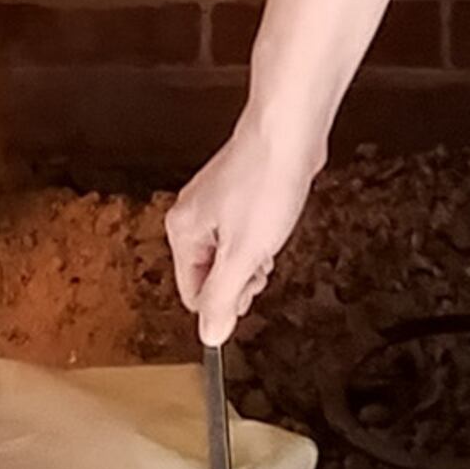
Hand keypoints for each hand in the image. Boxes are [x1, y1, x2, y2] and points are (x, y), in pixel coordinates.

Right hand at [167, 120, 322, 345]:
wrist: (288, 133)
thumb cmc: (264, 183)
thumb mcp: (244, 254)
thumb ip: (223, 298)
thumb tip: (210, 336)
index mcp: (182, 233)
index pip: (194, 294)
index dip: (226, 299)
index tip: (251, 285)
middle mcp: (190, 218)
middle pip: (211, 275)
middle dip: (241, 276)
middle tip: (261, 258)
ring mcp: (213, 204)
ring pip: (229, 254)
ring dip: (253, 256)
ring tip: (269, 234)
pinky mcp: (236, 194)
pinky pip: (243, 233)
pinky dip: (261, 235)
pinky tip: (274, 218)